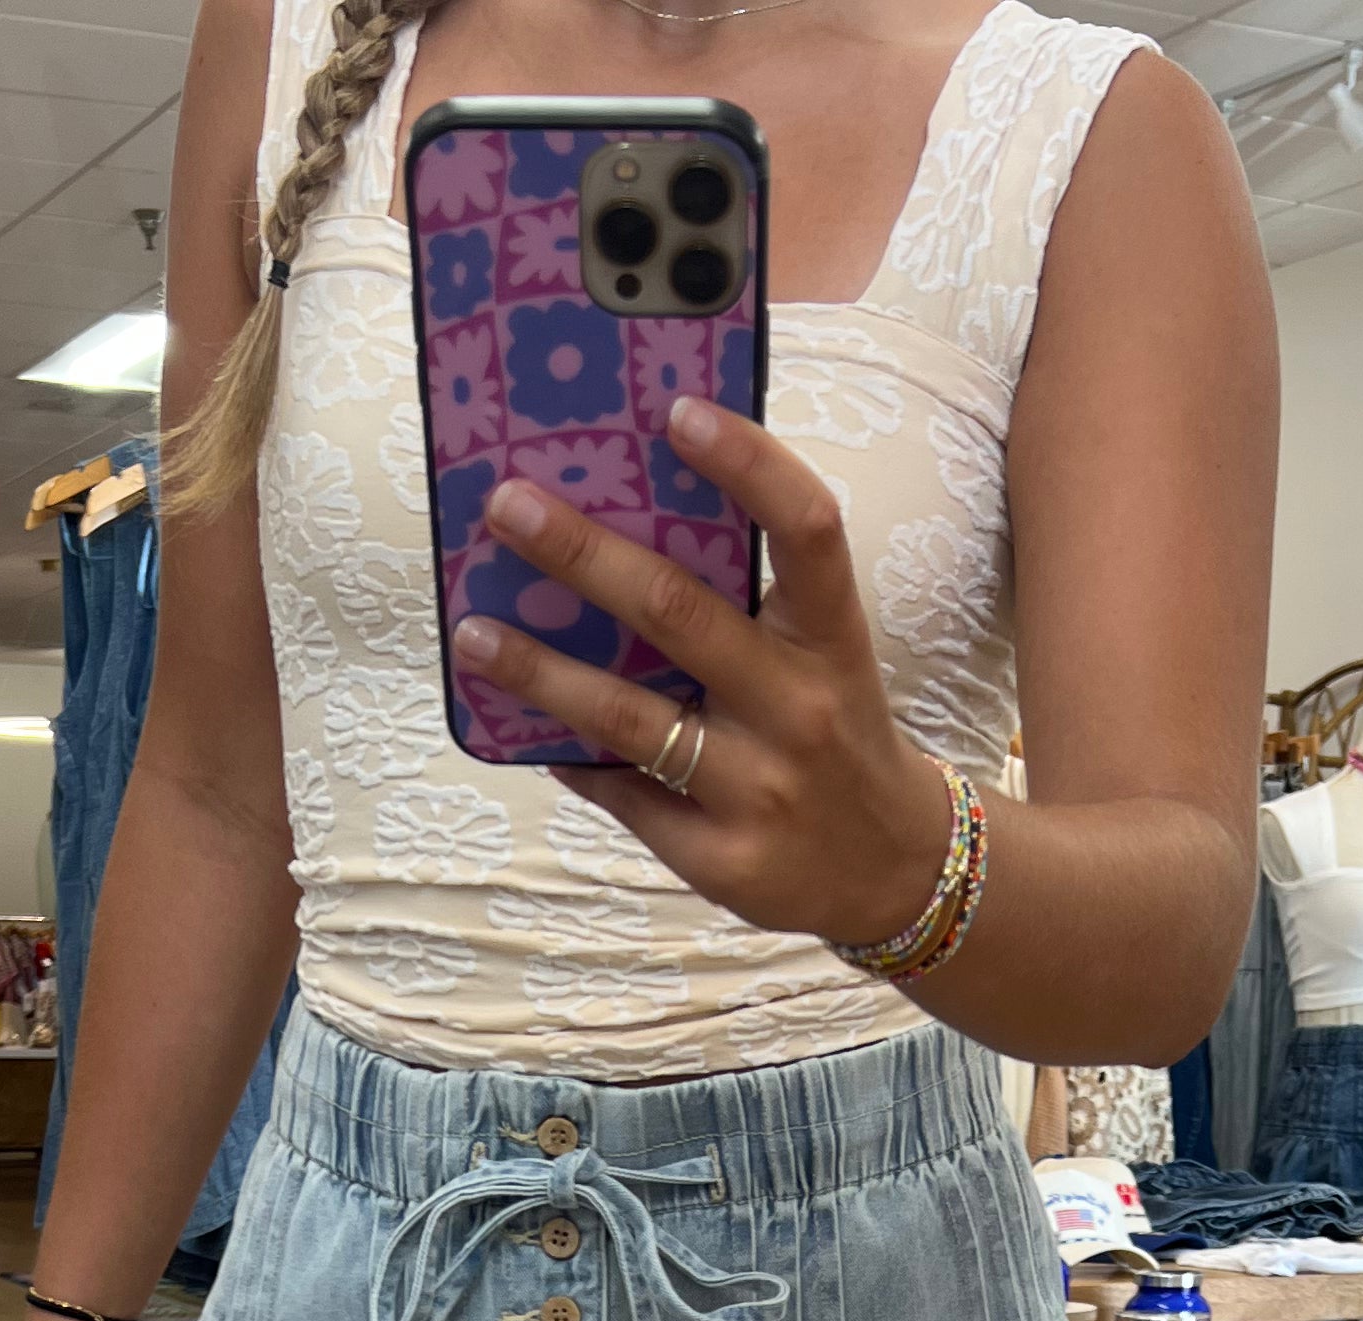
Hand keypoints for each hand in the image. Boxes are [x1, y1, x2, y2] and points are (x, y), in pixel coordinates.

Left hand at [451, 403, 949, 950]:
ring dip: (539, 670)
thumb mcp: (823, 658)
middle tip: (508, 506)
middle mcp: (798, 707)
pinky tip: (524, 731)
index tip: (678, 411)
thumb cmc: (834, 733)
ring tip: (472, 633)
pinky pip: (624, 796)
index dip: (750, 464)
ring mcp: (758, 789)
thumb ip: (750, 603)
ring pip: (628, 718)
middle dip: (582, 554)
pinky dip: (571, 758)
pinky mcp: (721, 858)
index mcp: (831, 638)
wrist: (890, 867)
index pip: (807, 532)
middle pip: (679, 613)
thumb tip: (621, 530)